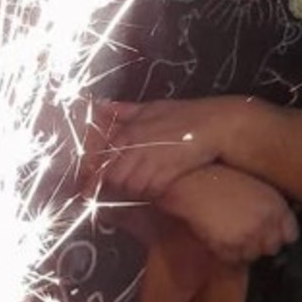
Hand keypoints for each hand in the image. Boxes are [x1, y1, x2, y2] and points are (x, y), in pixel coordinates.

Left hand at [99, 96, 253, 198]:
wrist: (217, 124)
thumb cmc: (185, 114)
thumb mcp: (152, 107)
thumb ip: (125, 111)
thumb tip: (101, 106)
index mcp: (129, 132)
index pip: (101, 160)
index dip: (91, 178)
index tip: (84, 189)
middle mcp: (137, 146)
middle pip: (113, 177)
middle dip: (111, 188)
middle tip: (110, 196)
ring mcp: (153, 159)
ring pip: (130, 186)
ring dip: (130, 193)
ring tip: (134, 195)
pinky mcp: (170, 171)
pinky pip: (151, 190)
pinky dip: (149, 195)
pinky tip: (152, 194)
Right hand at [156, 164, 297, 263]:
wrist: (191, 182)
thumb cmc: (218, 181)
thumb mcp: (254, 188)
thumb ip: (269, 210)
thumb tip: (272, 232)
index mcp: (276, 206)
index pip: (288, 235)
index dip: (273, 235)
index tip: (262, 234)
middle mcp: (266, 222)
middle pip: (270, 248)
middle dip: (256, 243)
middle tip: (238, 233)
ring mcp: (249, 234)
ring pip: (250, 256)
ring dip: (238, 249)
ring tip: (223, 233)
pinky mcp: (229, 243)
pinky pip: (230, 258)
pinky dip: (221, 251)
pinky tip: (212, 235)